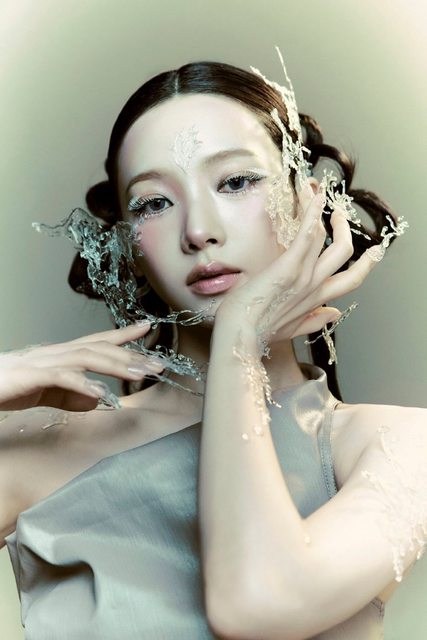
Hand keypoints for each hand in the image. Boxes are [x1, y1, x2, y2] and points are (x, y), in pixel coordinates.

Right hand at [0, 323, 162, 411]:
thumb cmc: (6, 386)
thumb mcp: (44, 394)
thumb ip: (69, 396)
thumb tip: (97, 400)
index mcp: (60, 355)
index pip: (97, 341)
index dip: (123, 335)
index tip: (147, 328)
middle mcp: (56, 353)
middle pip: (99, 348)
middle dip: (131, 355)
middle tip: (158, 363)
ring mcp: (44, 361)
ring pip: (87, 357)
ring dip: (116, 365)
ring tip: (140, 374)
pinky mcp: (32, 376)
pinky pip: (62, 378)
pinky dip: (83, 384)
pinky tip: (102, 394)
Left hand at [217, 183, 376, 345]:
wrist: (239, 338)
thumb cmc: (258, 333)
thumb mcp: (291, 329)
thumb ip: (314, 321)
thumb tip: (335, 313)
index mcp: (317, 300)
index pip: (351, 279)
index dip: (365, 263)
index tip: (372, 250)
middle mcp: (315, 286)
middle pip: (345, 252)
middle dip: (344, 228)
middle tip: (338, 212)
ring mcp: (304, 276)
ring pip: (325, 237)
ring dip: (321, 210)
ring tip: (315, 191)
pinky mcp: (288, 267)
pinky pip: (306, 235)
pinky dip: (312, 213)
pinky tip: (314, 195)